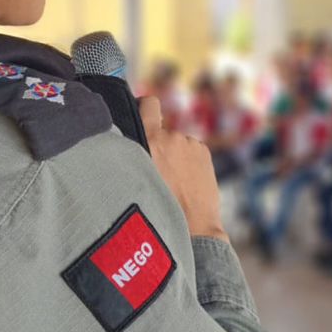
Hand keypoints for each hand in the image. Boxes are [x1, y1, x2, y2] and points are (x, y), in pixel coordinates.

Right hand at [139, 96, 225, 240]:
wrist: (192, 227)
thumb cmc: (157, 207)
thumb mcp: (134, 179)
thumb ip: (131, 157)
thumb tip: (126, 141)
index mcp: (149, 140)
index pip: (148, 104)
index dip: (144, 107)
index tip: (141, 113)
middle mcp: (171, 136)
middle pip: (161, 132)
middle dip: (159, 145)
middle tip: (156, 171)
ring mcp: (190, 143)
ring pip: (176, 144)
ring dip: (175, 155)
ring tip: (174, 181)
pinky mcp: (204, 151)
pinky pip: (191, 151)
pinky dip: (188, 162)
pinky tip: (186, 181)